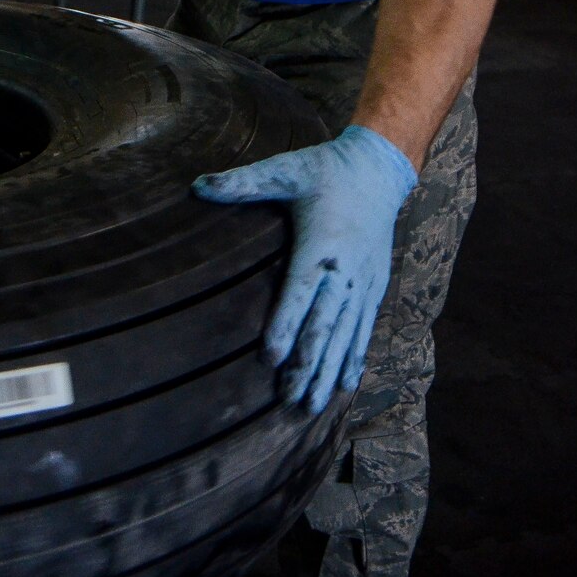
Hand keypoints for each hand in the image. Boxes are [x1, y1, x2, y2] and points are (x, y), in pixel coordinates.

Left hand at [193, 126, 416, 413]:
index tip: (271, 359)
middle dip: (307, 365)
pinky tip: (345, 385)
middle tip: (290, 401)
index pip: (299, 293)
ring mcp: (363, 283)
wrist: (379, 170)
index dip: (285, 326)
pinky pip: (364, 329)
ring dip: (328, 372)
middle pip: (324, 326)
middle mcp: (344, 271)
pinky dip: (354, 358)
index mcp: (320, 246)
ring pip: (345, 336)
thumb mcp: (284, 170)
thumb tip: (198, 186)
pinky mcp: (374, 287)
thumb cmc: (325, 170)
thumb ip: (243, 182)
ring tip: (313, 405)